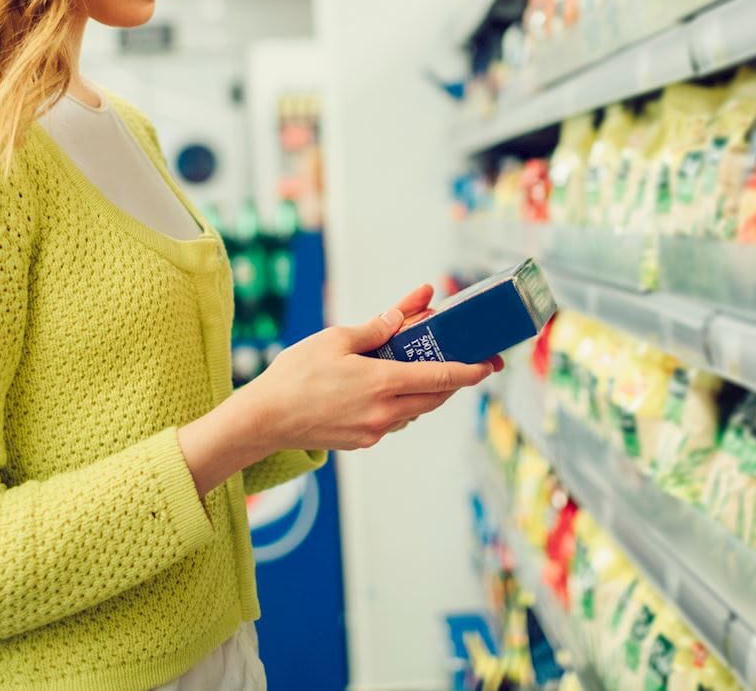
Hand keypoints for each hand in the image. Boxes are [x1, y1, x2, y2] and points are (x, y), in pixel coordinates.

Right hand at [241, 284, 498, 450]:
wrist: (265, 419)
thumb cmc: (296, 374)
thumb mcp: (336, 340)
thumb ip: (377, 328)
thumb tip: (406, 313)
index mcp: (383, 383)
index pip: (442, 377)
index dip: (470, 371)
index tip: (489, 365)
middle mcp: (385, 412)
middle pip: (435, 398)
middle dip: (454, 381)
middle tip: (465, 362)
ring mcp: (374, 431)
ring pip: (416, 411)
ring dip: (426, 392)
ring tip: (422, 369)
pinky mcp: (362, 442)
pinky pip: (394, 421)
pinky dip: (401, 404)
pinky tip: (387, 387)